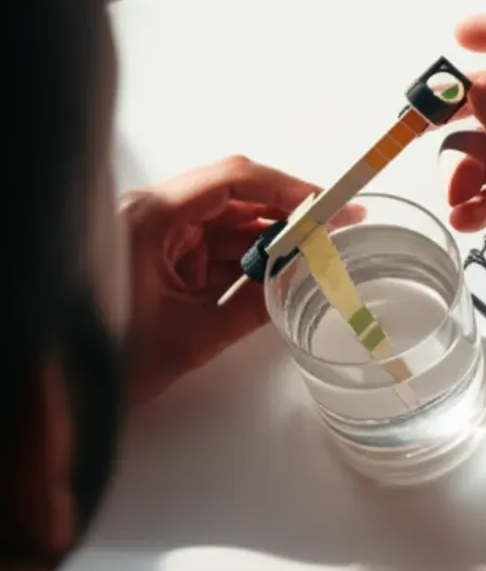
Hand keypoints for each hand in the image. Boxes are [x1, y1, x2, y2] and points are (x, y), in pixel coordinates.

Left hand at [120, 156, 358, 405]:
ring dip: (270, 240)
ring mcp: (156, 235)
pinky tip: (279, 272)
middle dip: (287, 213)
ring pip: (228, 225)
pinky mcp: (160, 257)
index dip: (286, 188)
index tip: (326, 204)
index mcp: (151, 219)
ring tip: (316, 252)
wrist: (65, 389)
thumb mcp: (193, 336)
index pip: (232, 180)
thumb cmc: (110, 358)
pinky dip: (247, 261)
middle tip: (336, 224)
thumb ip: (255, 306)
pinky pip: (214, 249)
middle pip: (235, 198)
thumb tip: (302, 280)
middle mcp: (152, 215)